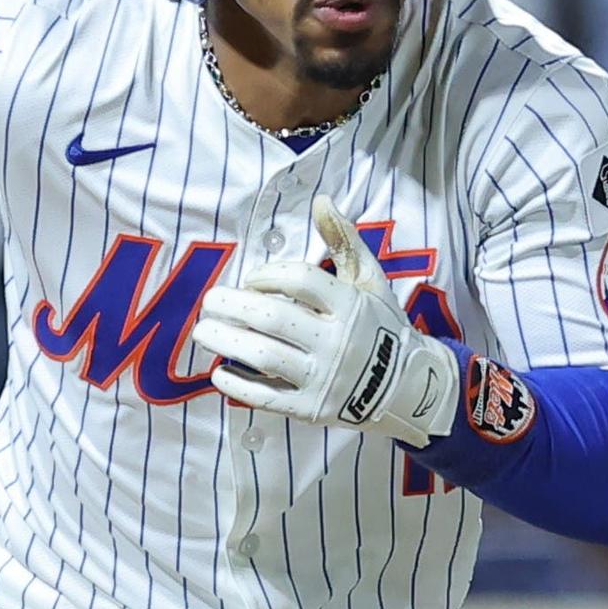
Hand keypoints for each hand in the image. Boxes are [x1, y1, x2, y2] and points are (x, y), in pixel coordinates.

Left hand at [195, 200, 458, 441]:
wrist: (405, 387)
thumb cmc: (380, 326)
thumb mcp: (370, 280)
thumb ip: (345, 240)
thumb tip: (322, 200)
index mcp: (351, 306)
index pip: (300, 280)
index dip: (268, 274)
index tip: (252, 279)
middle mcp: (337, 341)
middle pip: (274, 318)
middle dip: (233, 306)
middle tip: (210, 300)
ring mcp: (323, 378)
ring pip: (264, 356)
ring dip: (226, 341)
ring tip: (202, 331)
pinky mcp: (310, 408)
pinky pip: (266, 398)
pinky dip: (238, 385)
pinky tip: (218, 372)